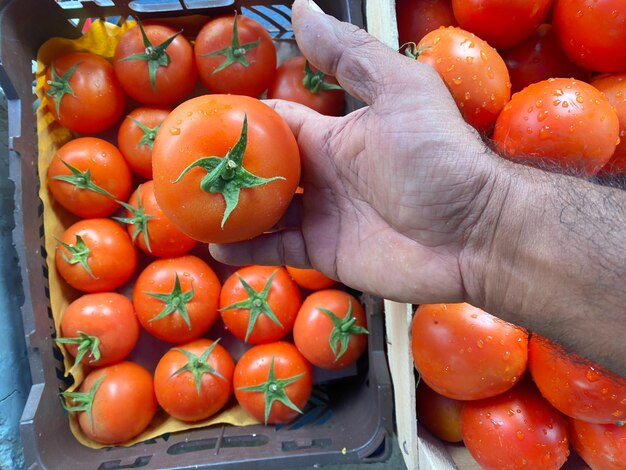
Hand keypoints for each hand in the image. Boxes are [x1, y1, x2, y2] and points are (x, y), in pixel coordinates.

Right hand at [210, 0, 497, 303]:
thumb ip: (349, 55)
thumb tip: (302, 7)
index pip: (275, 121)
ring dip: (229, 208)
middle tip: (178, 171)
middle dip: (226, 168)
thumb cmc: (440, 157)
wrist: (474, 234)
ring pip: (263, 211)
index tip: (197, 122)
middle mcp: (324, 173)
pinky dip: (247, 249)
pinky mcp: (325, 252)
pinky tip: (216, 245)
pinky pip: (277, 250)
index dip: (239, 121)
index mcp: (334, 134)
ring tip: (186, 207)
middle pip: (262, 168)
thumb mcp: (398, 92)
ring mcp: (323, 214)